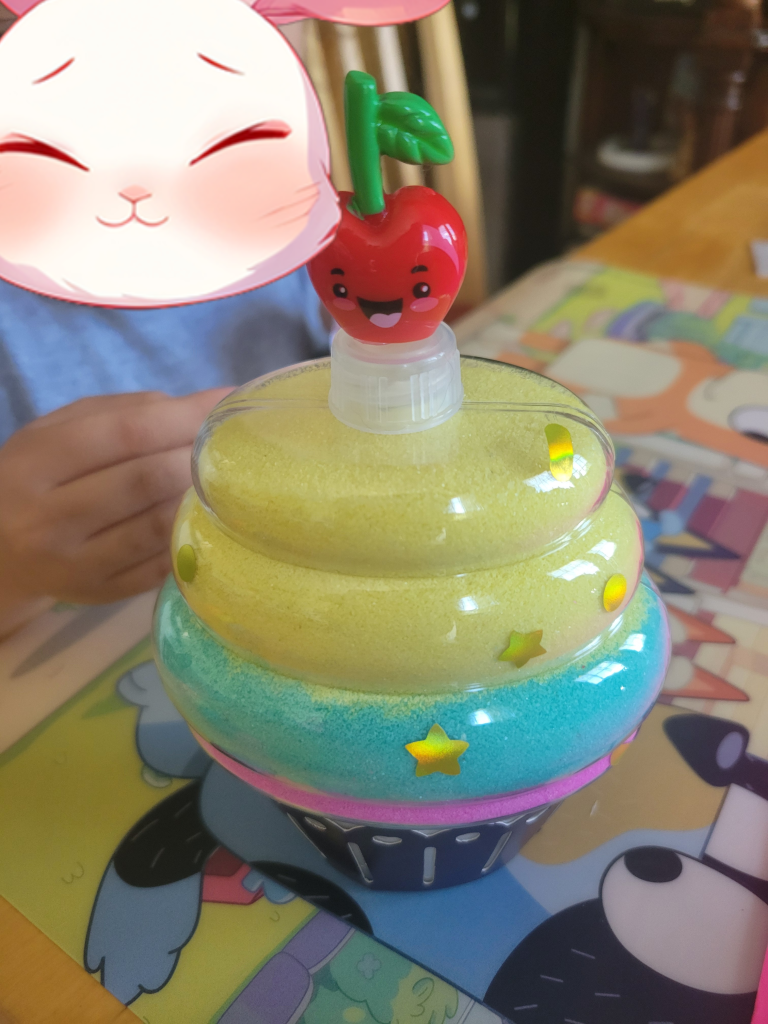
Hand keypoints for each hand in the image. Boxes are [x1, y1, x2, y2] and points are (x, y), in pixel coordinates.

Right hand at [0, 389, 229, 629]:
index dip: (182, 417)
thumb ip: (123, 412)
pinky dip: (189, 534)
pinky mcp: (101, 594)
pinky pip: (161, 562)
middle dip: (196, 457)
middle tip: (227, 445)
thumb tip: (199, 405)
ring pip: (159, 525)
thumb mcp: (59, 431)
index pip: (124, 433)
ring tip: (221, 478)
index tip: (223, 403)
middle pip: (146, 480)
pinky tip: (201, 516)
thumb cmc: (39, 477)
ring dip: (199, 497)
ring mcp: (76, 564)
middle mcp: (49, 518)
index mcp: (37, 462)